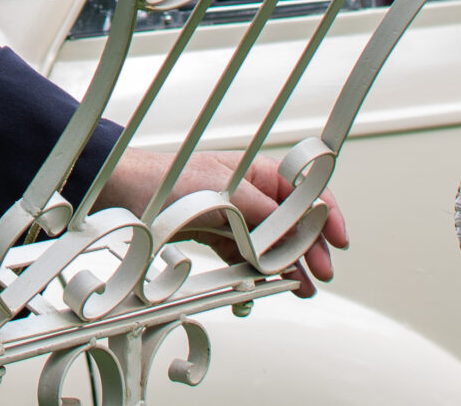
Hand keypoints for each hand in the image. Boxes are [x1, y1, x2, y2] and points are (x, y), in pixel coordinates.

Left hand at [93, 147, 348, 297]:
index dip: (326, 214)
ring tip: (298, 288)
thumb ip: (263, 215)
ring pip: (274, 243)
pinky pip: (247, 256)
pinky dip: (258, 272)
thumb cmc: (168, 179)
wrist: (122, 191)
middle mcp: (251, 193)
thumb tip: (296, 232)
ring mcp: (237, 216)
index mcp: (258, 172)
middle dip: (310, 249)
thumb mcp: (223, 194)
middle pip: (294, 223)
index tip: (339, 241)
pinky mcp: (219, 235)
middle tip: (319, 276)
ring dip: (288, 266)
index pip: (305, 191)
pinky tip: (263, 288)